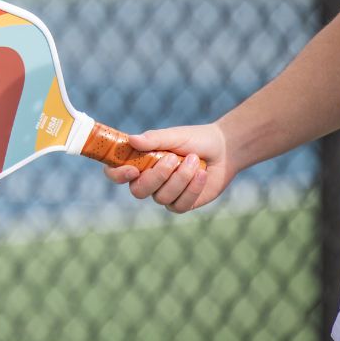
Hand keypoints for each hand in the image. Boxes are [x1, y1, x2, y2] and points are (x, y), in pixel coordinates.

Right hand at [103, 122, 234, 212]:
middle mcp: (148, 180)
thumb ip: (153, 139)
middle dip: (157, 176)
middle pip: (138, 190)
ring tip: (194, 160)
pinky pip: (179, 204)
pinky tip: (202, 174)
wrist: (223, 150)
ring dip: (180, 178)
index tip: (132, 170)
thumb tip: (132, 140)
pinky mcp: (181, 204)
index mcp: (140, 161)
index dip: (117, 175)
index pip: (115, 173)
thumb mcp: (174, 135)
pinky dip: (192, 188)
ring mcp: (164, 194)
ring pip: (161, 197)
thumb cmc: (195, 140)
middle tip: (174, 158)